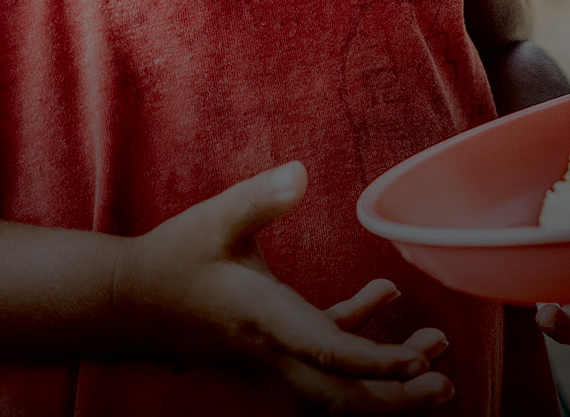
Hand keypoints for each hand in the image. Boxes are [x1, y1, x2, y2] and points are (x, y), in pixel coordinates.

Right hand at [116, 163, 453, 411]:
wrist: (125, 302)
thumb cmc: (170, 259)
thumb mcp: (213, 221)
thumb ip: (258, 199)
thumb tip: (299, 174)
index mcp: (265, 320)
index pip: (329, 352)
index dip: (377, 363)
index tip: (420, 361)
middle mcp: (274, 349)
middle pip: (341, 396)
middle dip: (395, 399)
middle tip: (444, 384)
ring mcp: (274, 354)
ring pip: (336, 385)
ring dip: (385, 378)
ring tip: (435, 356)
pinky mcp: (272, 345)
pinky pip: (324, 353)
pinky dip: (358, 337)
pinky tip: (386, 297)